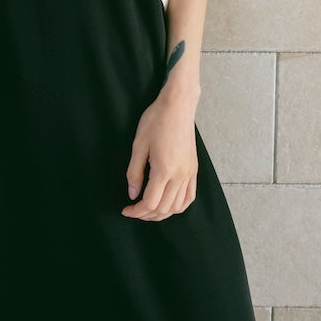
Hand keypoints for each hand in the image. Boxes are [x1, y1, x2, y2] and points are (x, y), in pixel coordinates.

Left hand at [121, 91, 198, 220]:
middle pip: (164, 209)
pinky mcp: (194, 169)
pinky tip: (168, 204)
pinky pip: (189, 196)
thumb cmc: (156, 120)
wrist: (178, 105)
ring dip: (162, 213)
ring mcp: (189, 173)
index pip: (150, 203)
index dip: (136, 211)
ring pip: (177, 206)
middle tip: (134, 210)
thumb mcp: (138, 144)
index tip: (126, 209)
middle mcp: (180, 175)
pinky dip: (178, 206)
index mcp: (164, 169)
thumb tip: (132, 194)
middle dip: (147, 215)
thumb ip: (134, 172)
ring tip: (148, 209)